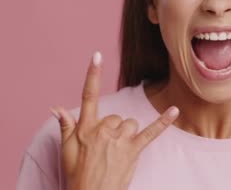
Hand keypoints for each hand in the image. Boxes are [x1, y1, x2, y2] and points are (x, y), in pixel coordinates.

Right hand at [49, 52, 178, 189]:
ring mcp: (119, 140)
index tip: (97, 55)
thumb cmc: (77, 175)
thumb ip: (65, 126)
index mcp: (85, 128)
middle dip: (112, 129)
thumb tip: (55, 107)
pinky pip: (151, 132)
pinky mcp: (133, 150)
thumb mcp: (66, 150)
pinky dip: (164, 121)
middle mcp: (103, 130)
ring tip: (118, 152)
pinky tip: (175, 110)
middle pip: (115, 116)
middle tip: (105, 149)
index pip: (88, 95)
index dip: (92, 74)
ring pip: (130, 123)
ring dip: (127, 134)